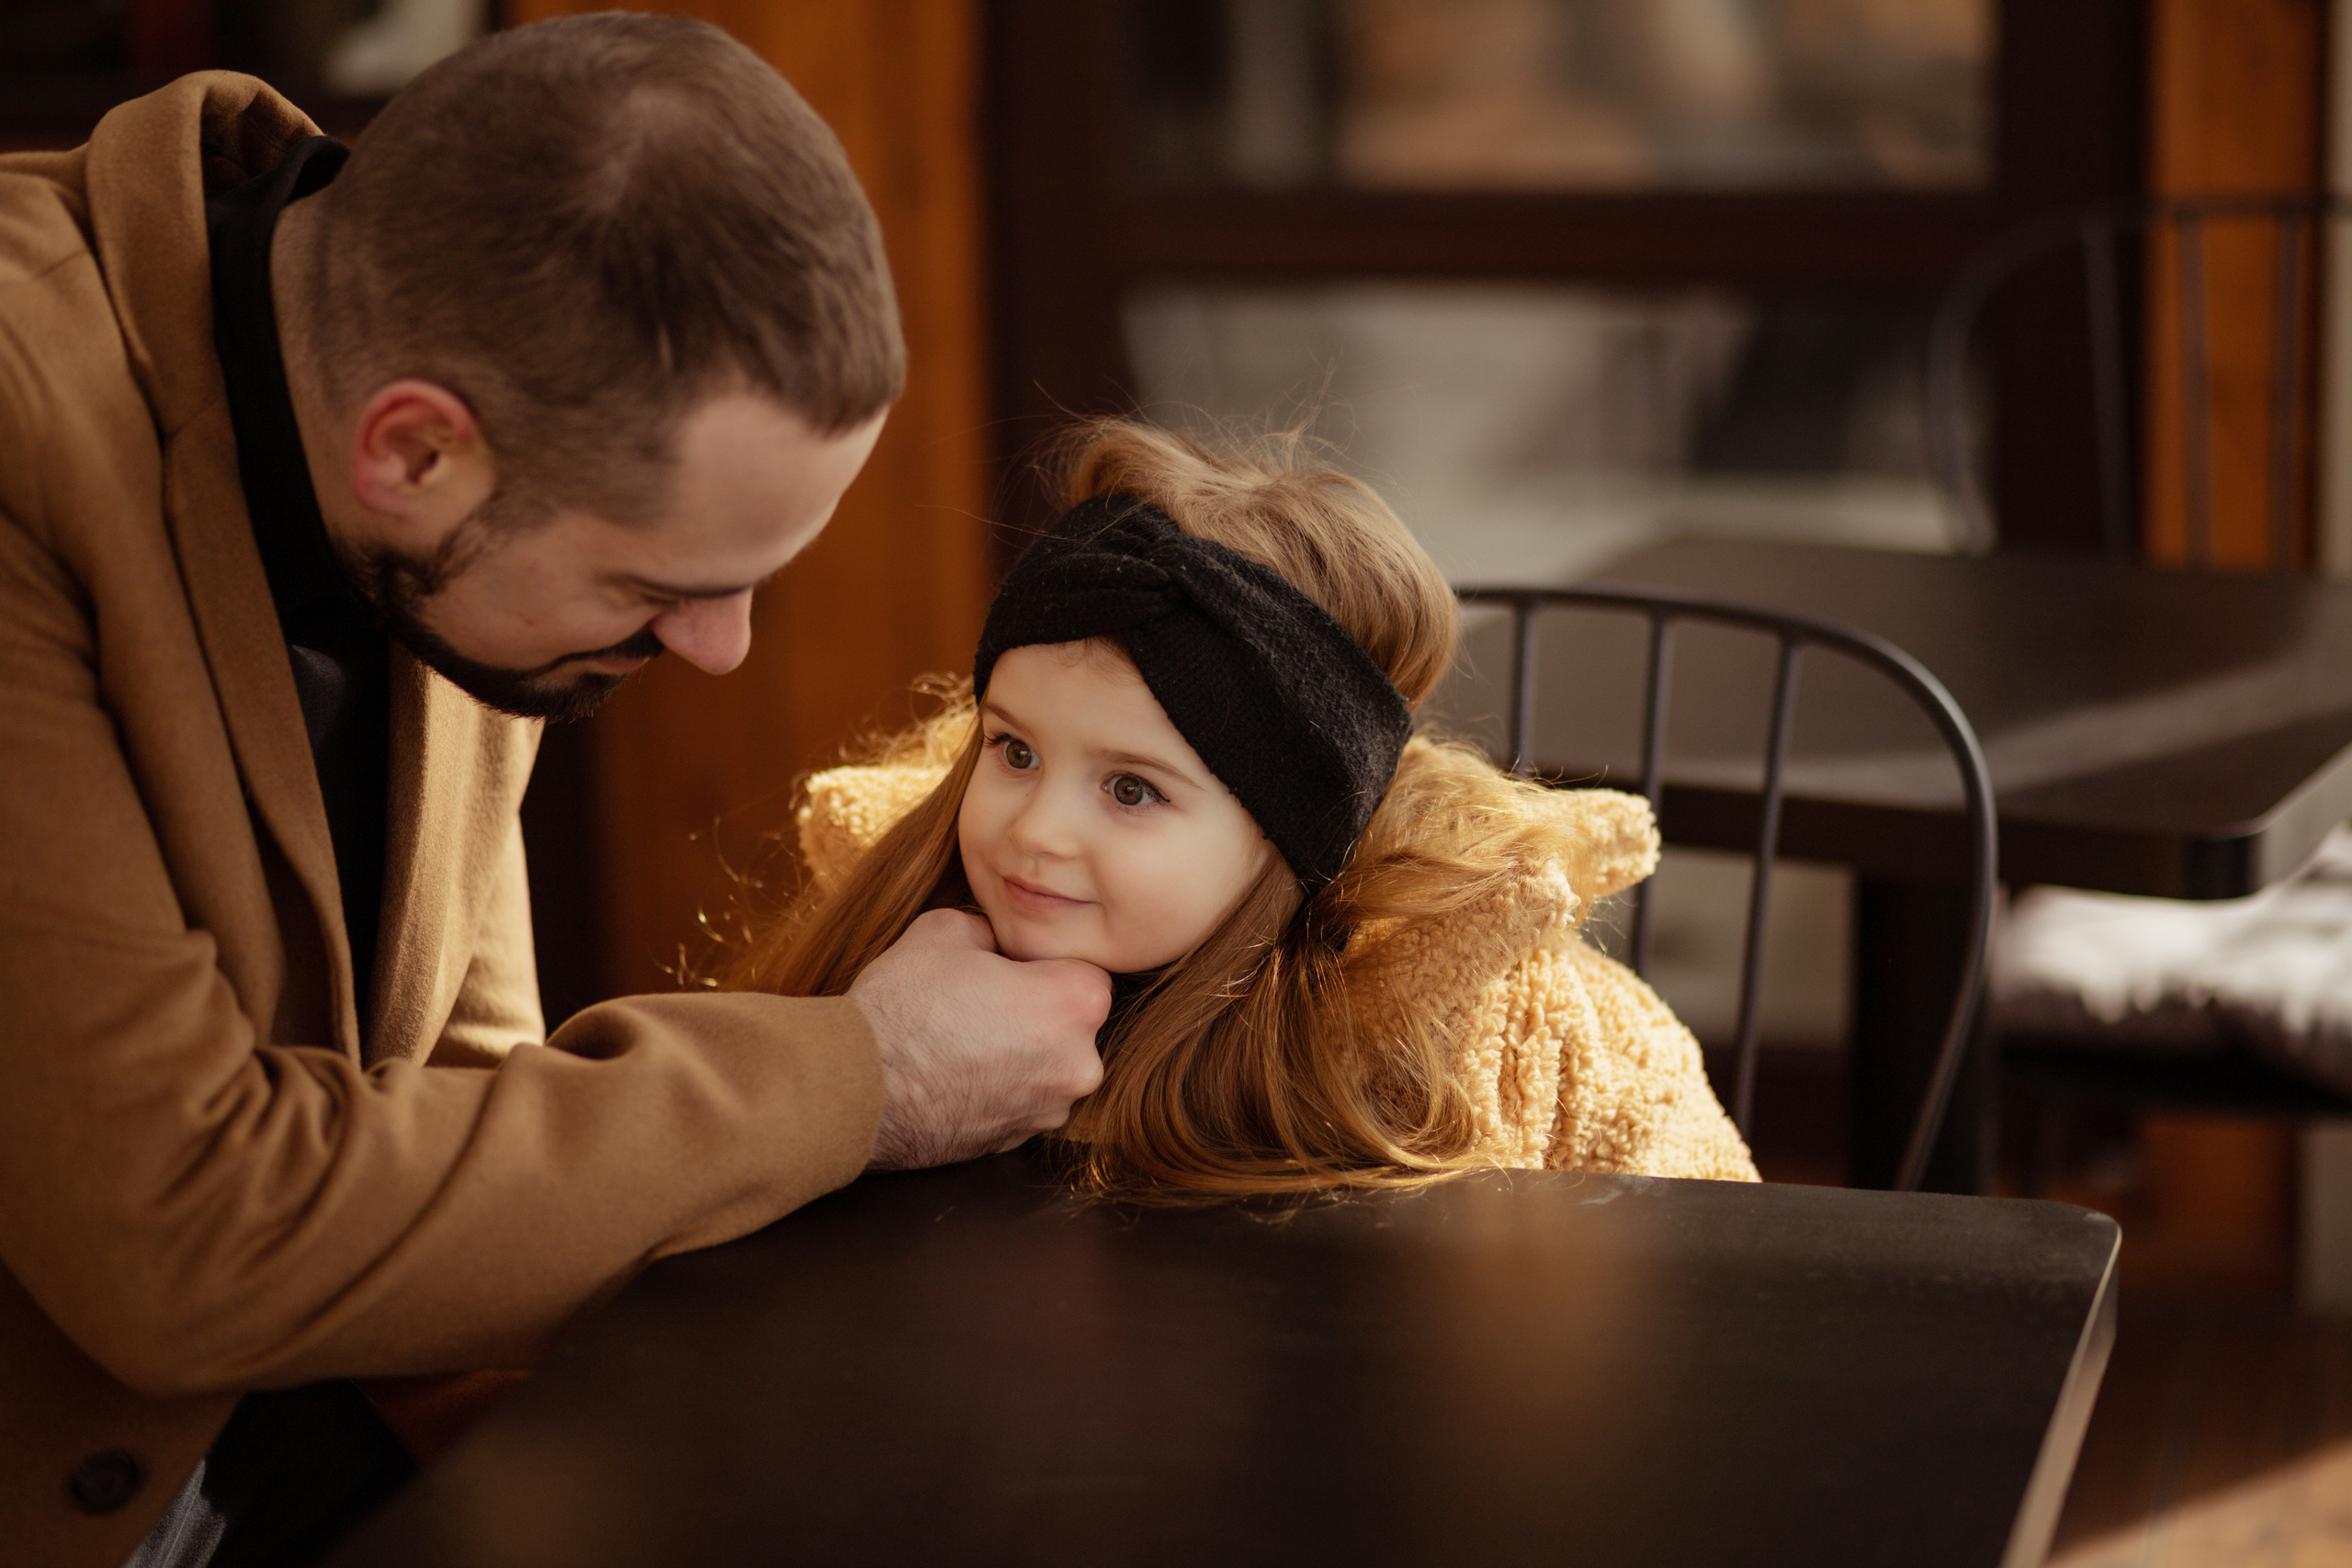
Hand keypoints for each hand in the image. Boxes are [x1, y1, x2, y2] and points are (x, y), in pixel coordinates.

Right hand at [847, 908, 1109, 1168]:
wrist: (855, 1089)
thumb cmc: (903, 1005)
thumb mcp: (948, 929)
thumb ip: (995, 931)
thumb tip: (1000, 942)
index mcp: (1077, 1003)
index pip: (1086, 968)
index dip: (1043, 963)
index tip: (1007, 965)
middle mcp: (1080, 1064)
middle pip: (1073, 1022)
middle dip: (1038, 1008)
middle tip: (983, 999)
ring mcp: (1050, 1110)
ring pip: (1049, 1064)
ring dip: (1021, 1050)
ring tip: (964, 1037)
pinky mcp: (1019, 1141)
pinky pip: (1023, 1098)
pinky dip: (1001, 1085)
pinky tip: (958, 1070)